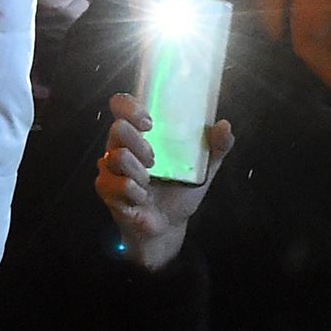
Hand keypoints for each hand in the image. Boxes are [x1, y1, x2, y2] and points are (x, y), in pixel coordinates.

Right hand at [97, 93, 233, 272]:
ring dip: (141, 172)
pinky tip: (142, 198)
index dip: (130, 107)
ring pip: (118, 157)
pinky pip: (118, 184)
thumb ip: (217, 146)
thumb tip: (224, 125)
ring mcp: (110, 167)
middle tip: (155, 160)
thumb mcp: (204, 168)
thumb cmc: (180, 191)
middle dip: (141, 145)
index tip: (150, 123)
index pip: (121, 104)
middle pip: (118, 129)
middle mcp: (121, 145)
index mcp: (140, 133)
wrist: (168, 225)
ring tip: (150, 182)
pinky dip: (135, 192)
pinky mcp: (106, 189)